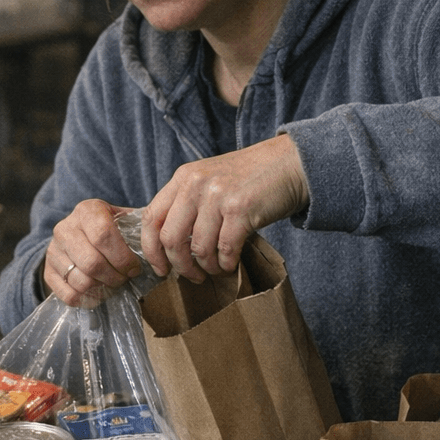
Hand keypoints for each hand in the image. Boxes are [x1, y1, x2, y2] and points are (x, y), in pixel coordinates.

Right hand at [44, 199, 145, 307]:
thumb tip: (161, 244)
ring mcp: (52, 251)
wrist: (77, 235)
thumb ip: (141, 229)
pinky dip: (89, 300)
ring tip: (113, 285)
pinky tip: (99, 294)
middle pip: (91, 262)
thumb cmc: (110, 230)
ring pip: (81, 281)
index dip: (123, 257)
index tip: (135, 268)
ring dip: (103, 289)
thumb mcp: (123, 220)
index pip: (103, 234)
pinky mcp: (47, 272)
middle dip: (115, 277)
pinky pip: (69, 295)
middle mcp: (65, 228)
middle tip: (125, 279)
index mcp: (87, 210)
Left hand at [140, 133, 309, 281]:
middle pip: (170, 238)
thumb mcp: (209, 180)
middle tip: (192, 276)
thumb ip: (187, 204)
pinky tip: (230, 265)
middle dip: (179, 266)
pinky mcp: (241, 209)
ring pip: (198, 248)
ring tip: (216, 270)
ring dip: (207, 267)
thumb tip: (168, 246)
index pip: (150, 218)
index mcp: (183, 178)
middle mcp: (195, 184)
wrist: (290, 163)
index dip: (150, 249)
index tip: (160, 268)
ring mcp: (217, 196)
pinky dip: (226, 264)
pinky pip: (225, 249)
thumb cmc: (249, 178)